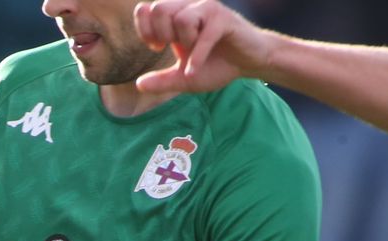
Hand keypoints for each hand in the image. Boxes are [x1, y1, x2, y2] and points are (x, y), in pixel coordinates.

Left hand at [132, 1, 272, 94]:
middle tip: (172, 47)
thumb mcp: (184, 78)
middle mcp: (190, 8)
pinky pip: (204, 35)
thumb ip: (162, 82)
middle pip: (159, 8)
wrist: (249, 64)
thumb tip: (138, 85)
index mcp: (177, 17)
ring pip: (181, 17)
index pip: (146, 9)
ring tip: (192, 52)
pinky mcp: (224, 19)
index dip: (145, 29)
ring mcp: (207, 10)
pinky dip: (197, 57)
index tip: (157, 46)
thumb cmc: (217, 66)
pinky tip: (194, 70)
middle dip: (161, 33)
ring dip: (184, 41)